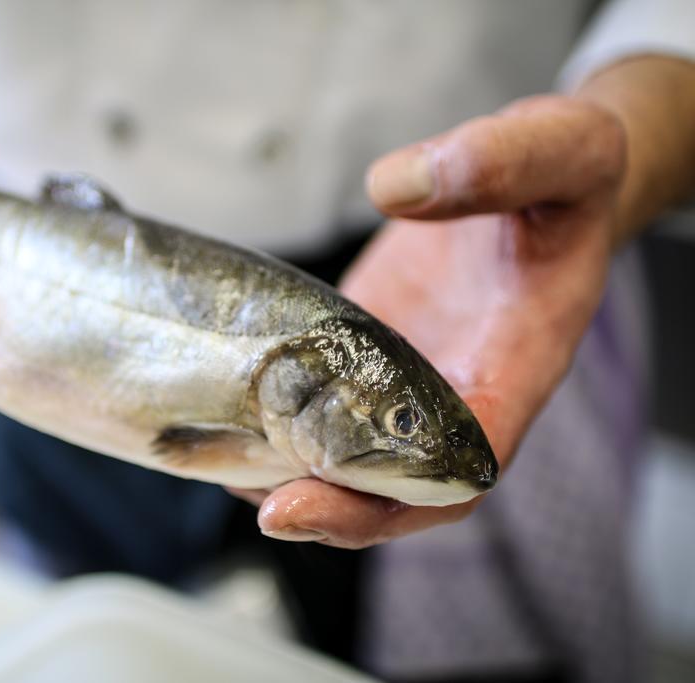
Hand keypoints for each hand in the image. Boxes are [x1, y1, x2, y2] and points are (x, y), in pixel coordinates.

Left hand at [235, 95, 625, 546]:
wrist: (534, 174)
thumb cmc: (567, 176)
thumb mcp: (560, 148)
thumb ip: (500, 161)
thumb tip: (396, 186)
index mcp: (516, 365)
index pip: (464, 467)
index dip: (399, 498)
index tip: (328, 494)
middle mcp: (456, 389)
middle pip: (401, 487)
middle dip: (336, 509)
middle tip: (269, 508)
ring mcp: (403, 375)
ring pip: (351, 454)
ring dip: (293, 474)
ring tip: (226, 467)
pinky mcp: (362, 349)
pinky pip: (320, 400)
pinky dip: (276, 418)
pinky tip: (225, 414)